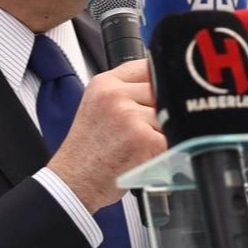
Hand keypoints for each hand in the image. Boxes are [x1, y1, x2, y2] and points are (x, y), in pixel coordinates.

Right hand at [48, 60, 164, 212]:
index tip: (160, 95)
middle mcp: (115, 96)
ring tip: (140, 144)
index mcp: (104, 84)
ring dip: (163, 130)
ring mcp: (130, 116)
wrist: (75, 181)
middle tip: (141, 130)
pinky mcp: (144, 139)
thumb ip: (125, 89)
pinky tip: (145, 155)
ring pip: (168, 114)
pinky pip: (172, 136)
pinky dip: (166, 148)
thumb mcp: (98, 105)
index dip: (158, 81)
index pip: (147, 66)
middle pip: (162, 90)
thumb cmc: (88, 149)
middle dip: (160, 110)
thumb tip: (161, 80)